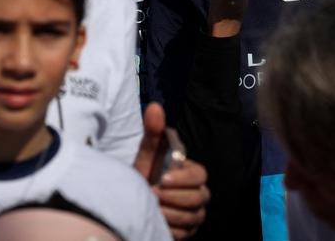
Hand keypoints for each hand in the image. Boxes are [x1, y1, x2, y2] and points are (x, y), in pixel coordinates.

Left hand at [134, 103, 209, 238]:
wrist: (134, 203)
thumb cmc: (144, 176)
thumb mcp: (146, 156)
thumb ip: (152, 133)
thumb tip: (155, 106)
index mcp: (192, 174)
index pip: (201, 175)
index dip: (184, 178)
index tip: (162, 179)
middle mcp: (199, 194)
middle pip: (199, 197)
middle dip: (173, 197)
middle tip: (152, 194)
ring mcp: (195, 214)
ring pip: (192, 216)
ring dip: (168, 212)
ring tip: (151, 206)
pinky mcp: (188, 232)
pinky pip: (185, 232)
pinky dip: (169, 226)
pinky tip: (156, 219)